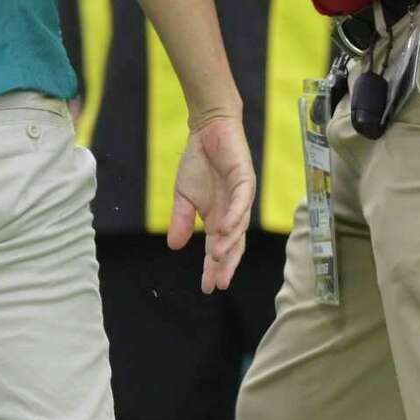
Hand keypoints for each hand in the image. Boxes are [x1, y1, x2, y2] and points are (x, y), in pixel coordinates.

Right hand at [168, 114, 255, 292]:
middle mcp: (233, 213)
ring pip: (238, 226)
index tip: (207, 288)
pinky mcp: (245, 180)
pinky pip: (242, 201)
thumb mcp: (183, 196)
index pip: (218, 249)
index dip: (213, 268)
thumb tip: (173, 247)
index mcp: (219, 218)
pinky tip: (226, 228)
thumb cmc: (198, 163)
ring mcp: (241, 198)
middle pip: (234, 244)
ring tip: (217, 258)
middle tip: (219, 283)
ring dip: (229, 242)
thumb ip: (181, 220)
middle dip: (226, 264)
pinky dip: (235, 215)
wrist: (207, 131)